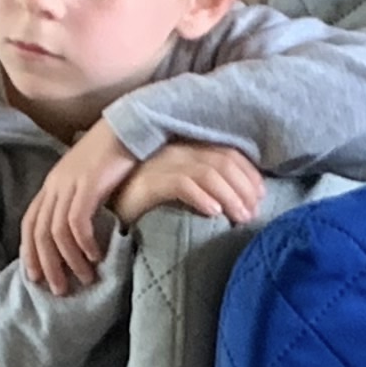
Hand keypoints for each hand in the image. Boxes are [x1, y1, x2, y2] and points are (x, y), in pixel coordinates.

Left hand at [19, 121, 137, 294]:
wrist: (129, 124)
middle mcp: (55, 184)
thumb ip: (80, 201)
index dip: (30, 252)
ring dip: (69, 260)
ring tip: (84, 279)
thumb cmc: (114, 155)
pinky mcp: (88, 184)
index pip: (30, 223)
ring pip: (56, 232)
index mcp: (52, 184)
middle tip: (59, 290)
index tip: (35, 277)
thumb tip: (80, 232)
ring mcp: (69, 183)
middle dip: (47, 265)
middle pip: (39, 233)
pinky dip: (84, 244)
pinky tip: (96, 257)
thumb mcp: (89, 179)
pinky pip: (78, 222)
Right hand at [112, 138, 263, 226]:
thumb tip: (240, 202)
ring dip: (230, 195)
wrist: (104, 208)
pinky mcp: (148, 182)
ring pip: (208, 172)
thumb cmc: (146, 205)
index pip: (228, 153)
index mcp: (187, 149)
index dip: (249, 174)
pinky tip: (214, 213)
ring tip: (240, 217)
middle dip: (244, 188)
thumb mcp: (180, 190)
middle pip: (223, 161)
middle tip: (253, 214)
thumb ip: (204, 187)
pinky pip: (182, 184)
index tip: (261, 197)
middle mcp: (177, 151)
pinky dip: (202, 197)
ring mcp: (162, 164)